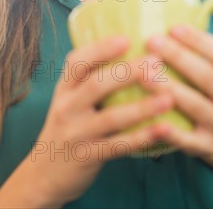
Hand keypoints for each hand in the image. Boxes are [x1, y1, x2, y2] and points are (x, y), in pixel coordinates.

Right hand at [29, 36, 173, 206]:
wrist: (43, 174)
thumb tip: (131, 53)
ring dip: (142, 107)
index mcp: (64, 87)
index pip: (77, 61)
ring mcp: (76, 132)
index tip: (126, 38)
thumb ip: (89, 80)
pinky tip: (164, 129)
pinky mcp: (88, 156)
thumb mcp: (69, 99)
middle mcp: (67, 106)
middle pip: (96, 84)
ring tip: (169, 97)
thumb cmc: (67, 127)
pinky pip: (119, 146)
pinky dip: (143, 137)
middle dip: (127, 72)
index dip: (101, 49)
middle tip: (156, 62)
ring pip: (111, 117)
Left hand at [138, 0, 212, 156]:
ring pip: (197, 108)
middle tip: (151, 42)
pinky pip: (188, 141)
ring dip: (169, 89)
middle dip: (179, 59)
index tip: (174, 26)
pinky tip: (152, 120)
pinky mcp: (206, 148)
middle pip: (209, 79)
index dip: (201, 42)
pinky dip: (172, 133)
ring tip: (143, 72)